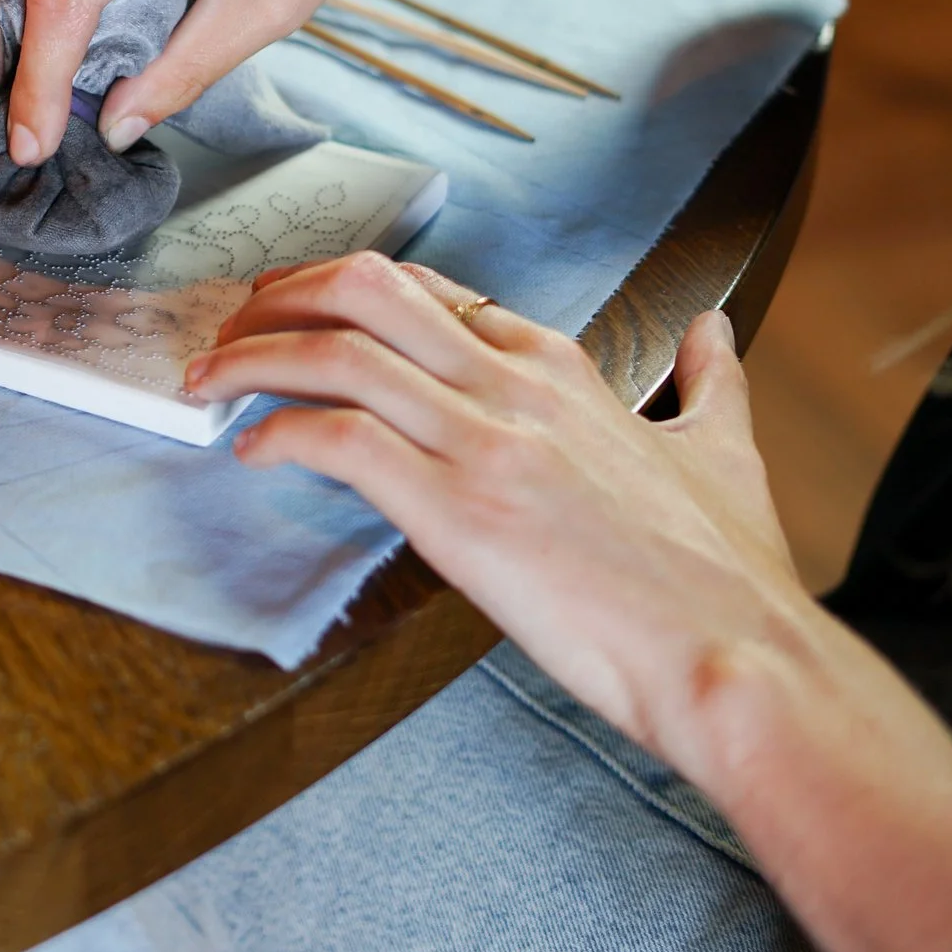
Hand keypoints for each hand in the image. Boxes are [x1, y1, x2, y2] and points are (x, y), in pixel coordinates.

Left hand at [185, 252, 800, 757]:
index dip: (346, 292)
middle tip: (229, 326)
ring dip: (251, 358)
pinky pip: (340, 440)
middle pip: (365, 290)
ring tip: (208, 382)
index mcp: (561, 367)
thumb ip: (710, 383)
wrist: (744, 660)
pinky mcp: (459, 510)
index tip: (297, 309)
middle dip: (278, 295)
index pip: (429, 291)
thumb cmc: (731, 578)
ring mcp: (484, 441)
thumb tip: (715, 332)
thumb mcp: (728, 452)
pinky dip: (279, 434)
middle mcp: (515, 385)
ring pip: (337, 352)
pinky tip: (252, 453)